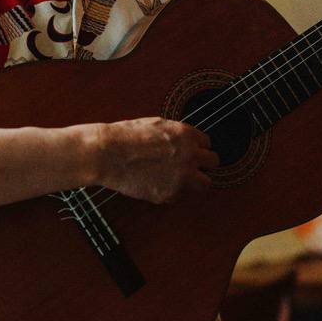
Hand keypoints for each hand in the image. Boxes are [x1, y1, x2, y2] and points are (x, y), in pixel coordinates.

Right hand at [93, 117, 217, 202]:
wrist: (108, 153)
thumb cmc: (126, 136)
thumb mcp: (157, 124)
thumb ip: (177, 135)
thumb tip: (186, 142)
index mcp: (186, 135)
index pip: (207, 144)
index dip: (197, 149)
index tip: (190, 153)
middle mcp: (190, 155)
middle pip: (213, 163)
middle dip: (203, 164)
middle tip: (190, 167)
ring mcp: (182, 176)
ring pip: (205, 183)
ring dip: (194, 181)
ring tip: (179, 180)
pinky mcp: (170, 194)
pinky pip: (179, 196)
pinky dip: (170, 192)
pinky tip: (154, 183)